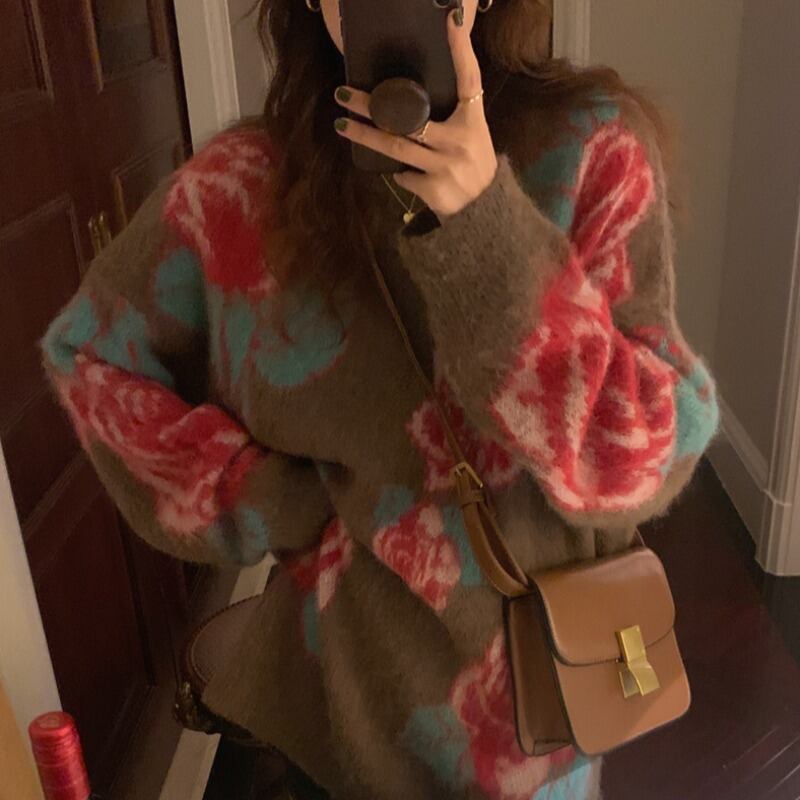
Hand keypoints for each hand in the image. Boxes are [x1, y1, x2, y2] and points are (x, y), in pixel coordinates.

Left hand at [333, 9, 497, 221]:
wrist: (484, 209)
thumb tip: (411, 97)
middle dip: (372, 106)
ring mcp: (447, 167)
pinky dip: (401, 174)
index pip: (469, 78)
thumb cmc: (472, 164)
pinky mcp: (435, 189)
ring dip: (366, 136)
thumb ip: (450, 116)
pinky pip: (404, 176)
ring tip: (342, 125)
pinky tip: (406, 174)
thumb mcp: (471, 135)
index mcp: (473, 120)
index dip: (461, 50)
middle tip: (343, 94)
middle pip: (409, 118)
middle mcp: (462, 141)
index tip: (451, 21)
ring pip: (397, 148)